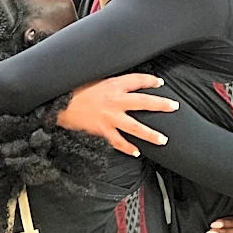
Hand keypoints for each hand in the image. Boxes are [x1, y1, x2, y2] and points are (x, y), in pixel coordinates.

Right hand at [57, 74, 178, 156]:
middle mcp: (115, 101)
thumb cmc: (72, 91)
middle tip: (174, 107)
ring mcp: (110, 117)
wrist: (58, 105)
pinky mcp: (102, 130)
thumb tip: (119, 82)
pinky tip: (136, 152)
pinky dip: (127, 148)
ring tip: (163, 140)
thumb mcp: (92, 79)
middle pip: (144, 102)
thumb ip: (108, 82)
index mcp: (113, 85)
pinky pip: (118, 141)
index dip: (150, 81)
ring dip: (151, 134)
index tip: (159, 83)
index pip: (137, 80)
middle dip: (161, 105)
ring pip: (136, 127)